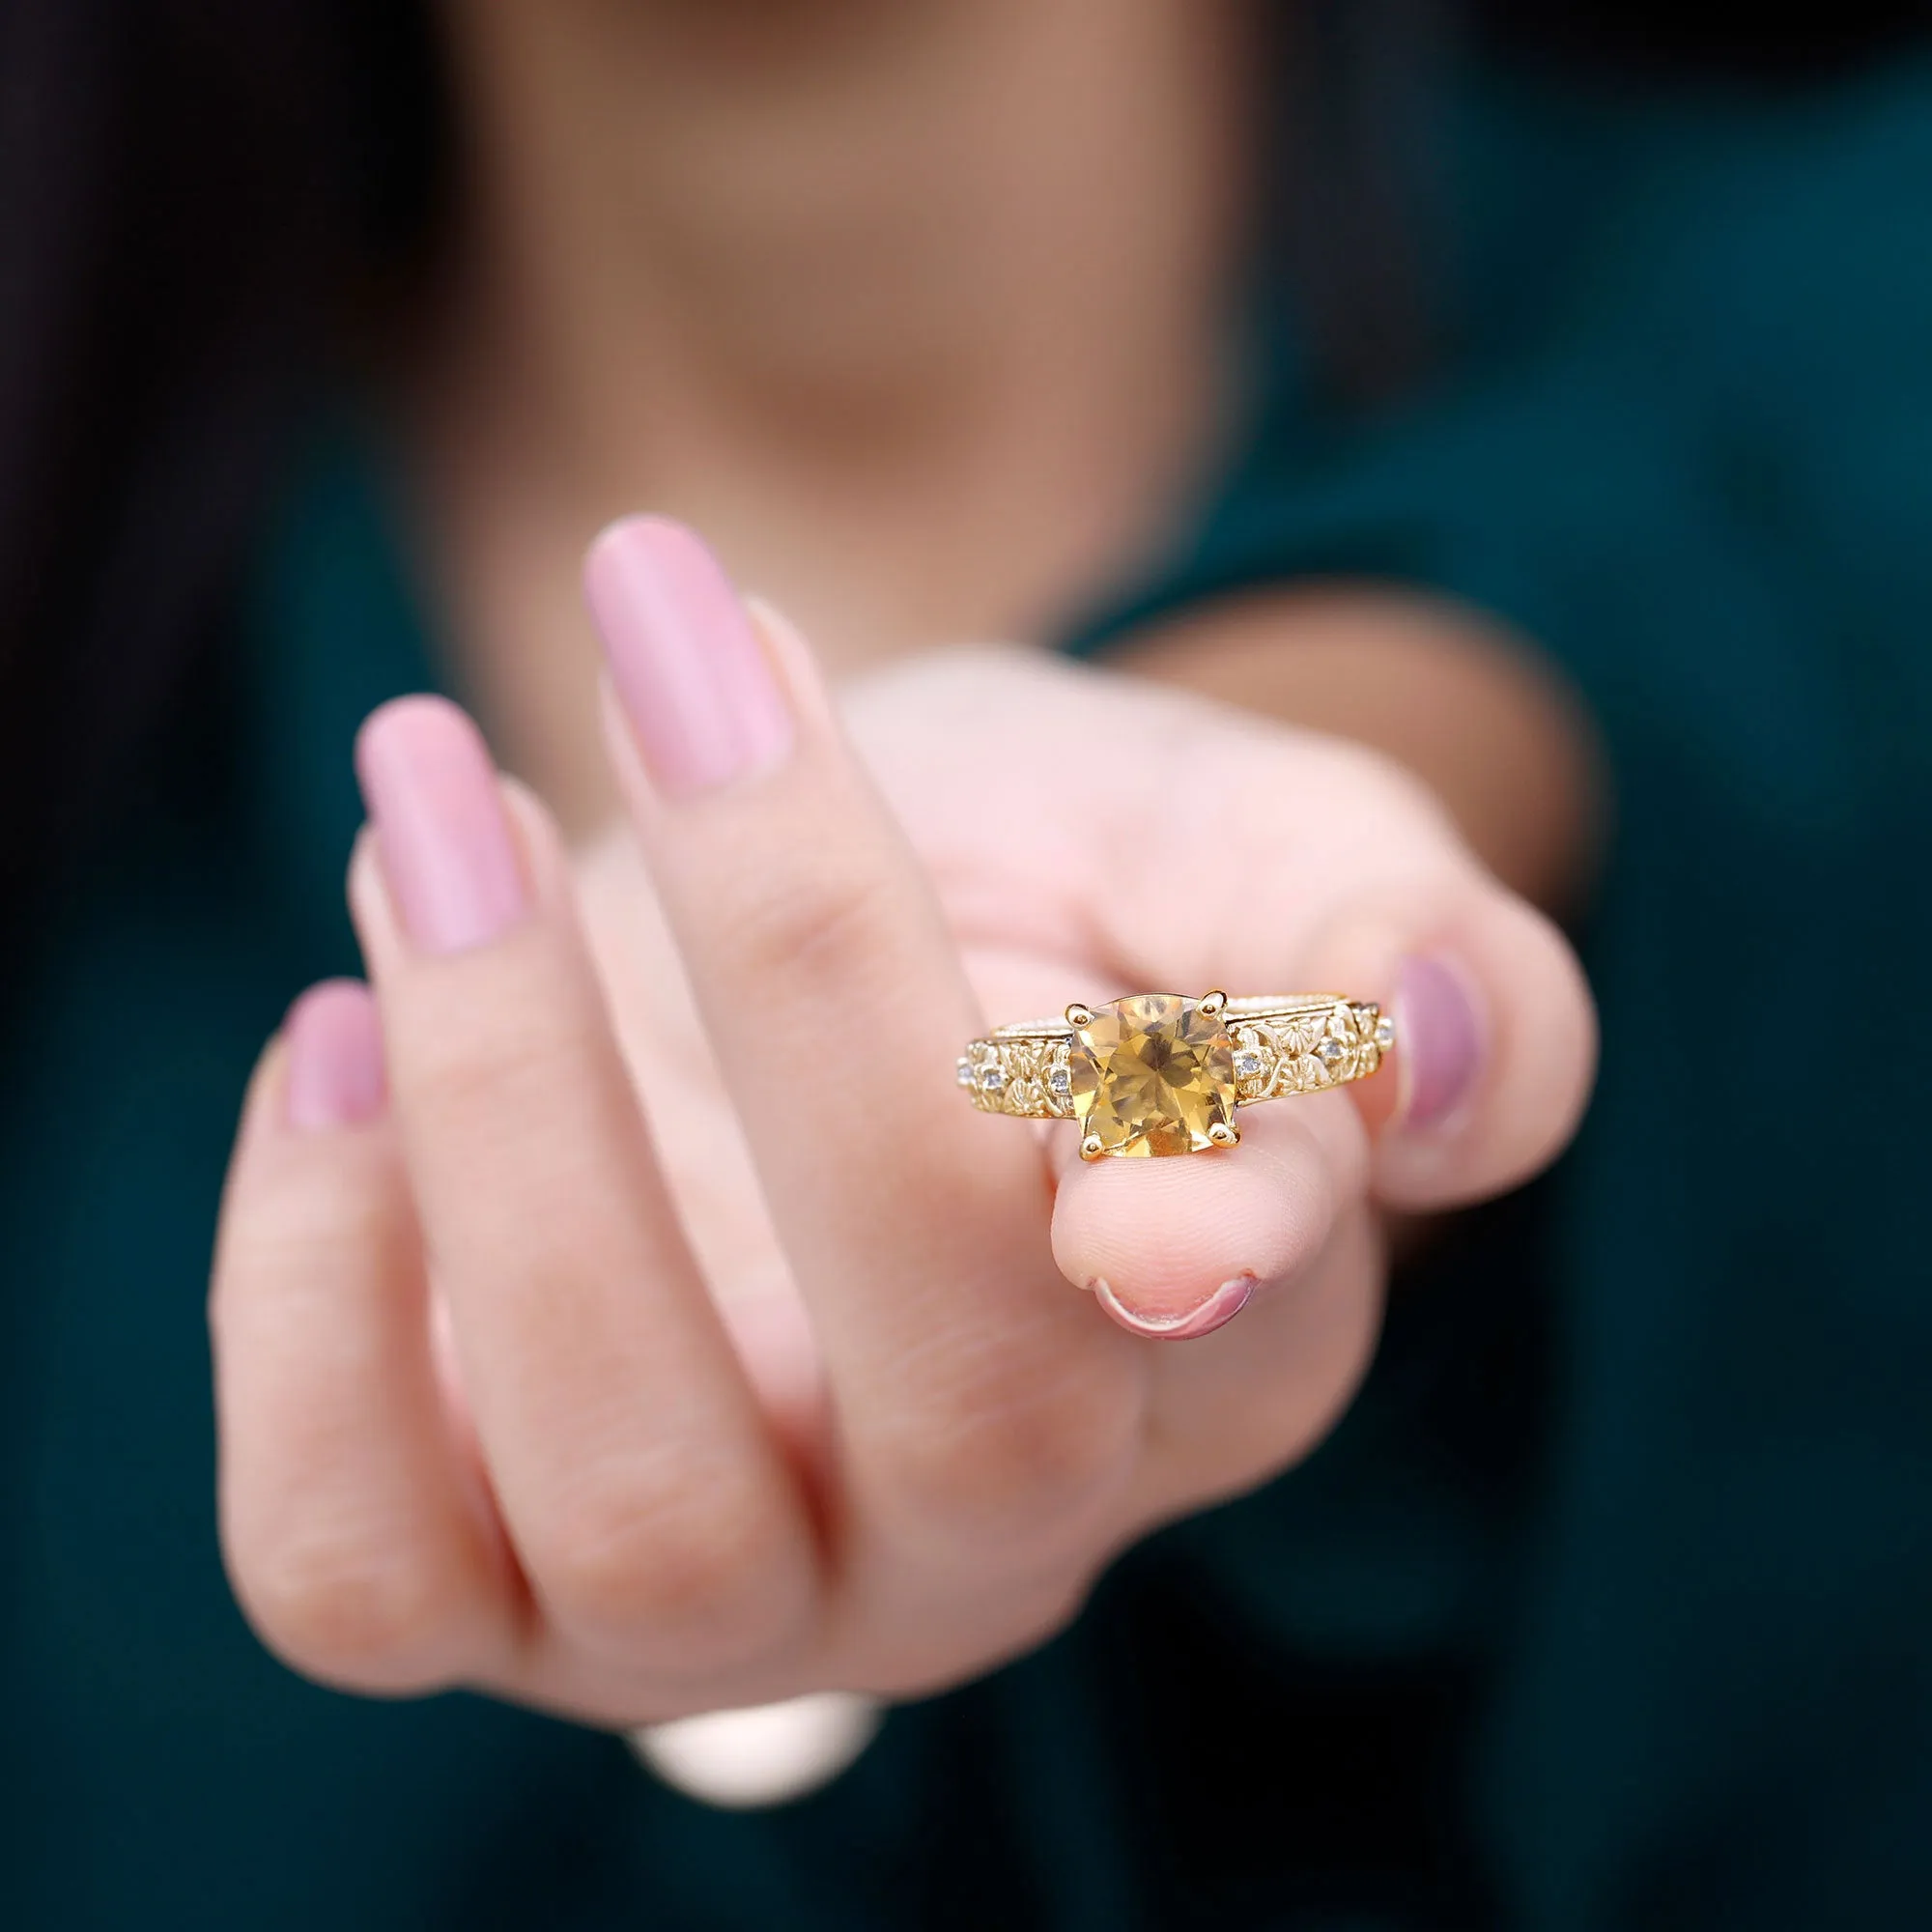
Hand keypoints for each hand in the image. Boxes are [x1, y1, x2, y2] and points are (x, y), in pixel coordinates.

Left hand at [210, 520, 1592, 1723]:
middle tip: (674, 644)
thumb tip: (1435, 1047)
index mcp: (1213, 1351)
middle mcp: (989, 1528)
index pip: (1238, 1325)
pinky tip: (334, 1040)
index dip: (1204, 1177)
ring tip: (440, 815)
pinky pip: (362, 1556)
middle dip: (805, 999)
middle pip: (955, 1409)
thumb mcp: (1246, 854)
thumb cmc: (1052, 889)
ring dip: (510, 1134)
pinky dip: (306, 1313)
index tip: (1098, 980)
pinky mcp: (489, 1578)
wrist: (802, 935)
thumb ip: (1389, 947)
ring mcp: (732, 1591)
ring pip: (635, 1507)